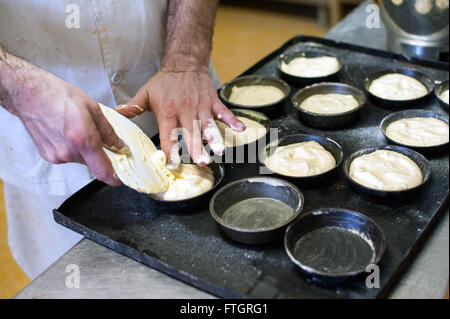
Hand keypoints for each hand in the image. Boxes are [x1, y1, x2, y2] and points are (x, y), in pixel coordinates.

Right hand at [8, 66, 127, 185]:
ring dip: (85, 150)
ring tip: (77, 129)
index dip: (115, 177)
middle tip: (97, 135)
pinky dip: (73, 148)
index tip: (122, 177)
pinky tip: (67, 132)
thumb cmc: (59, 96)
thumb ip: (108, 131)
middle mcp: (68, 152)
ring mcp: (56, 156)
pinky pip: (69, 157)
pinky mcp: (48, 156)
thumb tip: (120, 145)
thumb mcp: (93, 108)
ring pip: (81, 160)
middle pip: (94, 164)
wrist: (29, 94)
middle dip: (100, 154)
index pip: (103, 171)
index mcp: (82, 139)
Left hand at [115, 70, 244, 166]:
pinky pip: (224, 112)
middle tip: (200, 163)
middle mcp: (185, 110)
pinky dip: (232, 120)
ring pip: (208, 125)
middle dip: (196, 148)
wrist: (183, 63)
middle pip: (191, 133)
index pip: (168, 134)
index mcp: (168, 111)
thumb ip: (132, 107)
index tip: (171, 164)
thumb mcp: (145, 93)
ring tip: (220, 152)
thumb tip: (113, 115)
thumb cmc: (163, 82)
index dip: (170, 150)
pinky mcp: (212, 101)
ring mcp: (201, 106)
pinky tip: (241, 130)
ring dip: (215, 138)